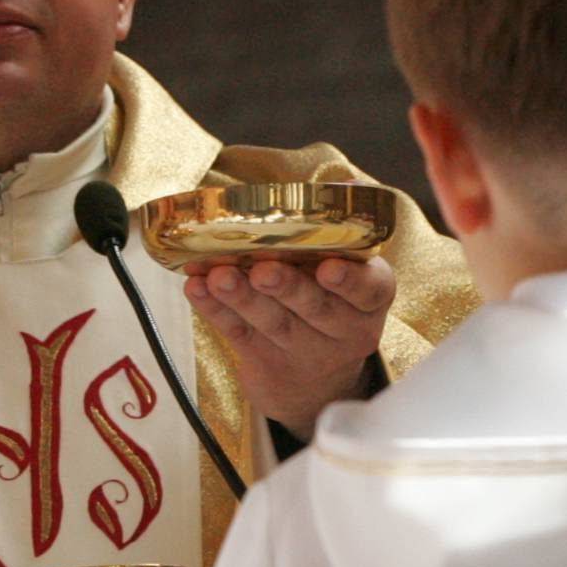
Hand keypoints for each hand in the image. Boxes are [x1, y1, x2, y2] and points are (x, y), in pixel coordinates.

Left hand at [184, 254, 396, 439]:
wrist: (316, 383)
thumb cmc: (331, 303)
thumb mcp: (351, 276)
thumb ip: (342, 234)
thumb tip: (345, 183)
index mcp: (369, 302)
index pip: (369, 291)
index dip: (351, 280)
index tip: (329, 267)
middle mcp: (343, 331)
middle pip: (315, 308)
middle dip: (287, 287)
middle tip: (263, 270)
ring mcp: (304, 352)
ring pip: (273, 323)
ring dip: (243, 298)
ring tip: (218, 276)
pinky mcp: (266, 363)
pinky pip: (239, 334)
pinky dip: (216, 310)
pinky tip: (197, 288)